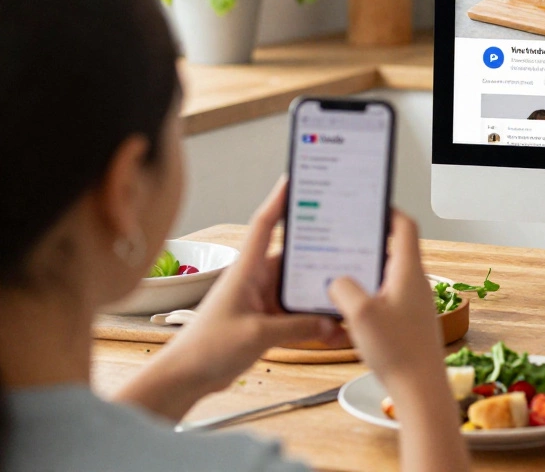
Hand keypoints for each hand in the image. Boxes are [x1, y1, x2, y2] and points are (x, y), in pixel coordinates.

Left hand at [174, 180, 339, 382]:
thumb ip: (297, 327)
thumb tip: (330, 322)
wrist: (185, 378)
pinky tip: (332, 322)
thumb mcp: (256, 335)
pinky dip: (313, 315)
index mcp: (246, 270)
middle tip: (347, 237)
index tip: (297, 178)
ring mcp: (261, 299)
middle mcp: (255, 279)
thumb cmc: (206, 349)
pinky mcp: (265, 319)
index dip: (280, 199)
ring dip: (318, 288)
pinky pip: (296, 310)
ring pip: (298, 285)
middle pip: (293, 255)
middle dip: (319, 247)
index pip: (264, 224)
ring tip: (347, 285)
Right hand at [328, 212, 442, 389]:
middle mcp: (416, 284)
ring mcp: (414, 304)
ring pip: (387, 276)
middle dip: (368, 244)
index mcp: (409, 272)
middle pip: (394, 250)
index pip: (405, 226)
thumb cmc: (399, 353)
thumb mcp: (359, 314)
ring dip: (365, 274)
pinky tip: (347, 311)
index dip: (387, 211)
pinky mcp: (408, 322)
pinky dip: (367, 298)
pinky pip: (386, 299)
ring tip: (338, 276)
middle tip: (343, 240)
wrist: (421, 391)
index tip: (368, 206)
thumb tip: (337, 280)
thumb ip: (343, 288)